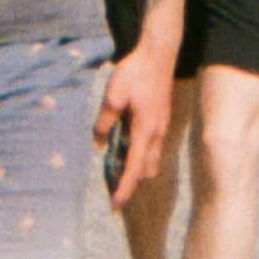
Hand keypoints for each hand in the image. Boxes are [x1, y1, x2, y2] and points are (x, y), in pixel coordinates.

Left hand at [94, 41, 175, 206]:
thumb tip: (97, 144)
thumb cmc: (135, 73)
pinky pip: (152, 146)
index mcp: (145, 130)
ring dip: (137, 167)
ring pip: (152, 158)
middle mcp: (157, 133)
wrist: (157, 53)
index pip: (135, 168)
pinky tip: (125, 144)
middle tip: (112, 186)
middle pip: (147, 169)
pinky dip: (141, 154)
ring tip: (116, 166)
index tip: (115, 204)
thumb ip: (104, 122)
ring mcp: (162, 126)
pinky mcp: (161, 119)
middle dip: (132, 181)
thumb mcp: (113, 96)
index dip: (124, 188)